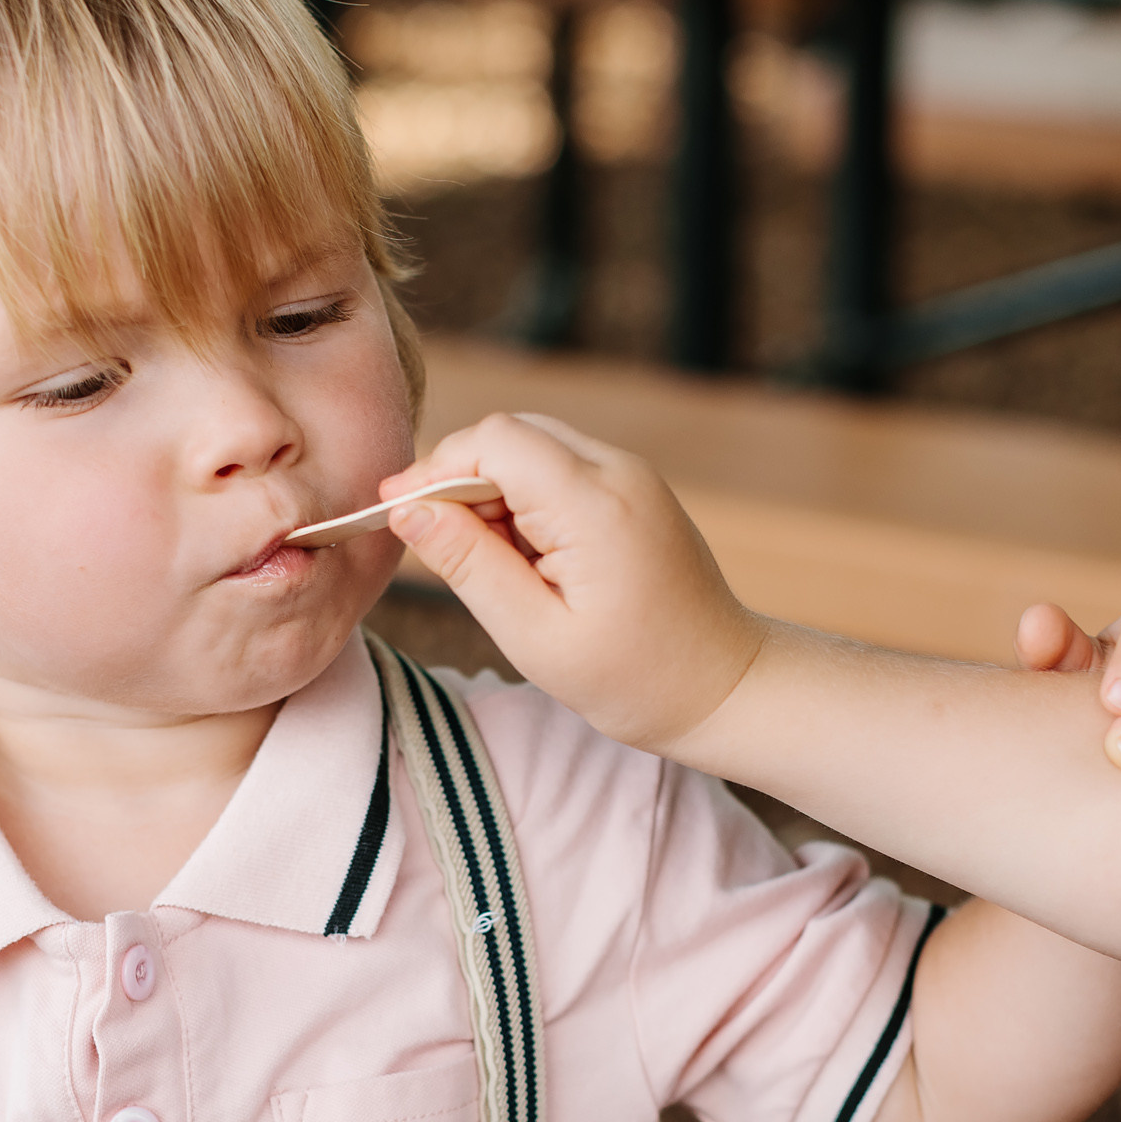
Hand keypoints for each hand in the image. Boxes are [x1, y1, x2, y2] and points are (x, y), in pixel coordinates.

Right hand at [381, 412, 764, 755]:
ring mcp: (632, 477)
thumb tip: (408, 511)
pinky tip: (524, 564)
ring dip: (492, 493)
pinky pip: (561, 472)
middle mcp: (619, 472)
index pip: (494, 440)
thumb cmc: (636, 679)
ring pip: (533, 449)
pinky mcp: (634, 491)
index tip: (395, 513)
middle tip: (434, 546)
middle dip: (459, 479)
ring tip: (489, 568)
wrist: (725, 688)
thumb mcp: (535, 636)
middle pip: (511, 434)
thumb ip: (469, 566)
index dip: (434, 468)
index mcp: (596, 504)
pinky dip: (525, 503)